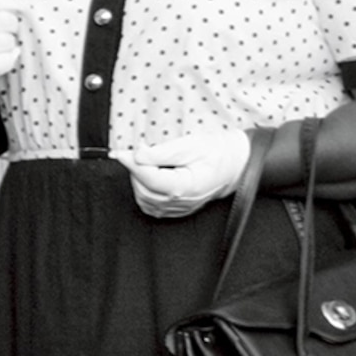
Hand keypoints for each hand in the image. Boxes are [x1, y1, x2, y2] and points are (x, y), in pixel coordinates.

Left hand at [122, 126, 256, 219]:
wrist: (236, 165)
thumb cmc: (217, 152)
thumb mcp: (190, 145)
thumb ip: (161, 152)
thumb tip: (136, 156)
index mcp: (185, 186)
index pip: (148, 178)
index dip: (131, 163)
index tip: (119, 153)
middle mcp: (180, 202)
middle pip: (143, 188)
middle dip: (137, 170)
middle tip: (145, 152)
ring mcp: (177, 209)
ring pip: (143, 198)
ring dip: (140, 180)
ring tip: (153, 163)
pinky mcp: (175, 210)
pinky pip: (150, 204)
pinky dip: (145, 190)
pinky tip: (153, 176)